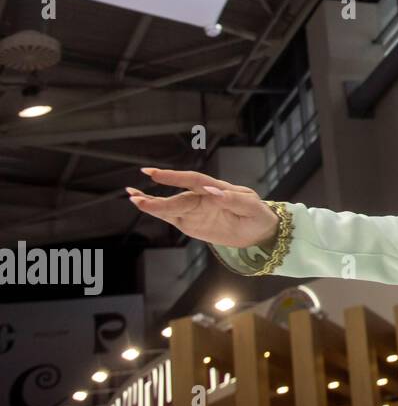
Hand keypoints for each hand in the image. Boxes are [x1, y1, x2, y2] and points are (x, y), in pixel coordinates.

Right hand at [128, 167, 278, 247]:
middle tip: (135, 197)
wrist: (259, 231)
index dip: (175, 177)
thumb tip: (212, 191)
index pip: (194, 180)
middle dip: (158, 199)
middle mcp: (203, 197)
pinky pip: (171, 216)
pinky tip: (141, 204)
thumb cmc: (257, 215)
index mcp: (218, 189)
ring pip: (170, 206)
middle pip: (178, 197)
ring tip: (131, 197)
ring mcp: (195, 209)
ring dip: (151, 202)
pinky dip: (156, 212)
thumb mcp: (252, 208)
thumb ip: (232, 199)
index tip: (158, 175)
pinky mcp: (191, 222)